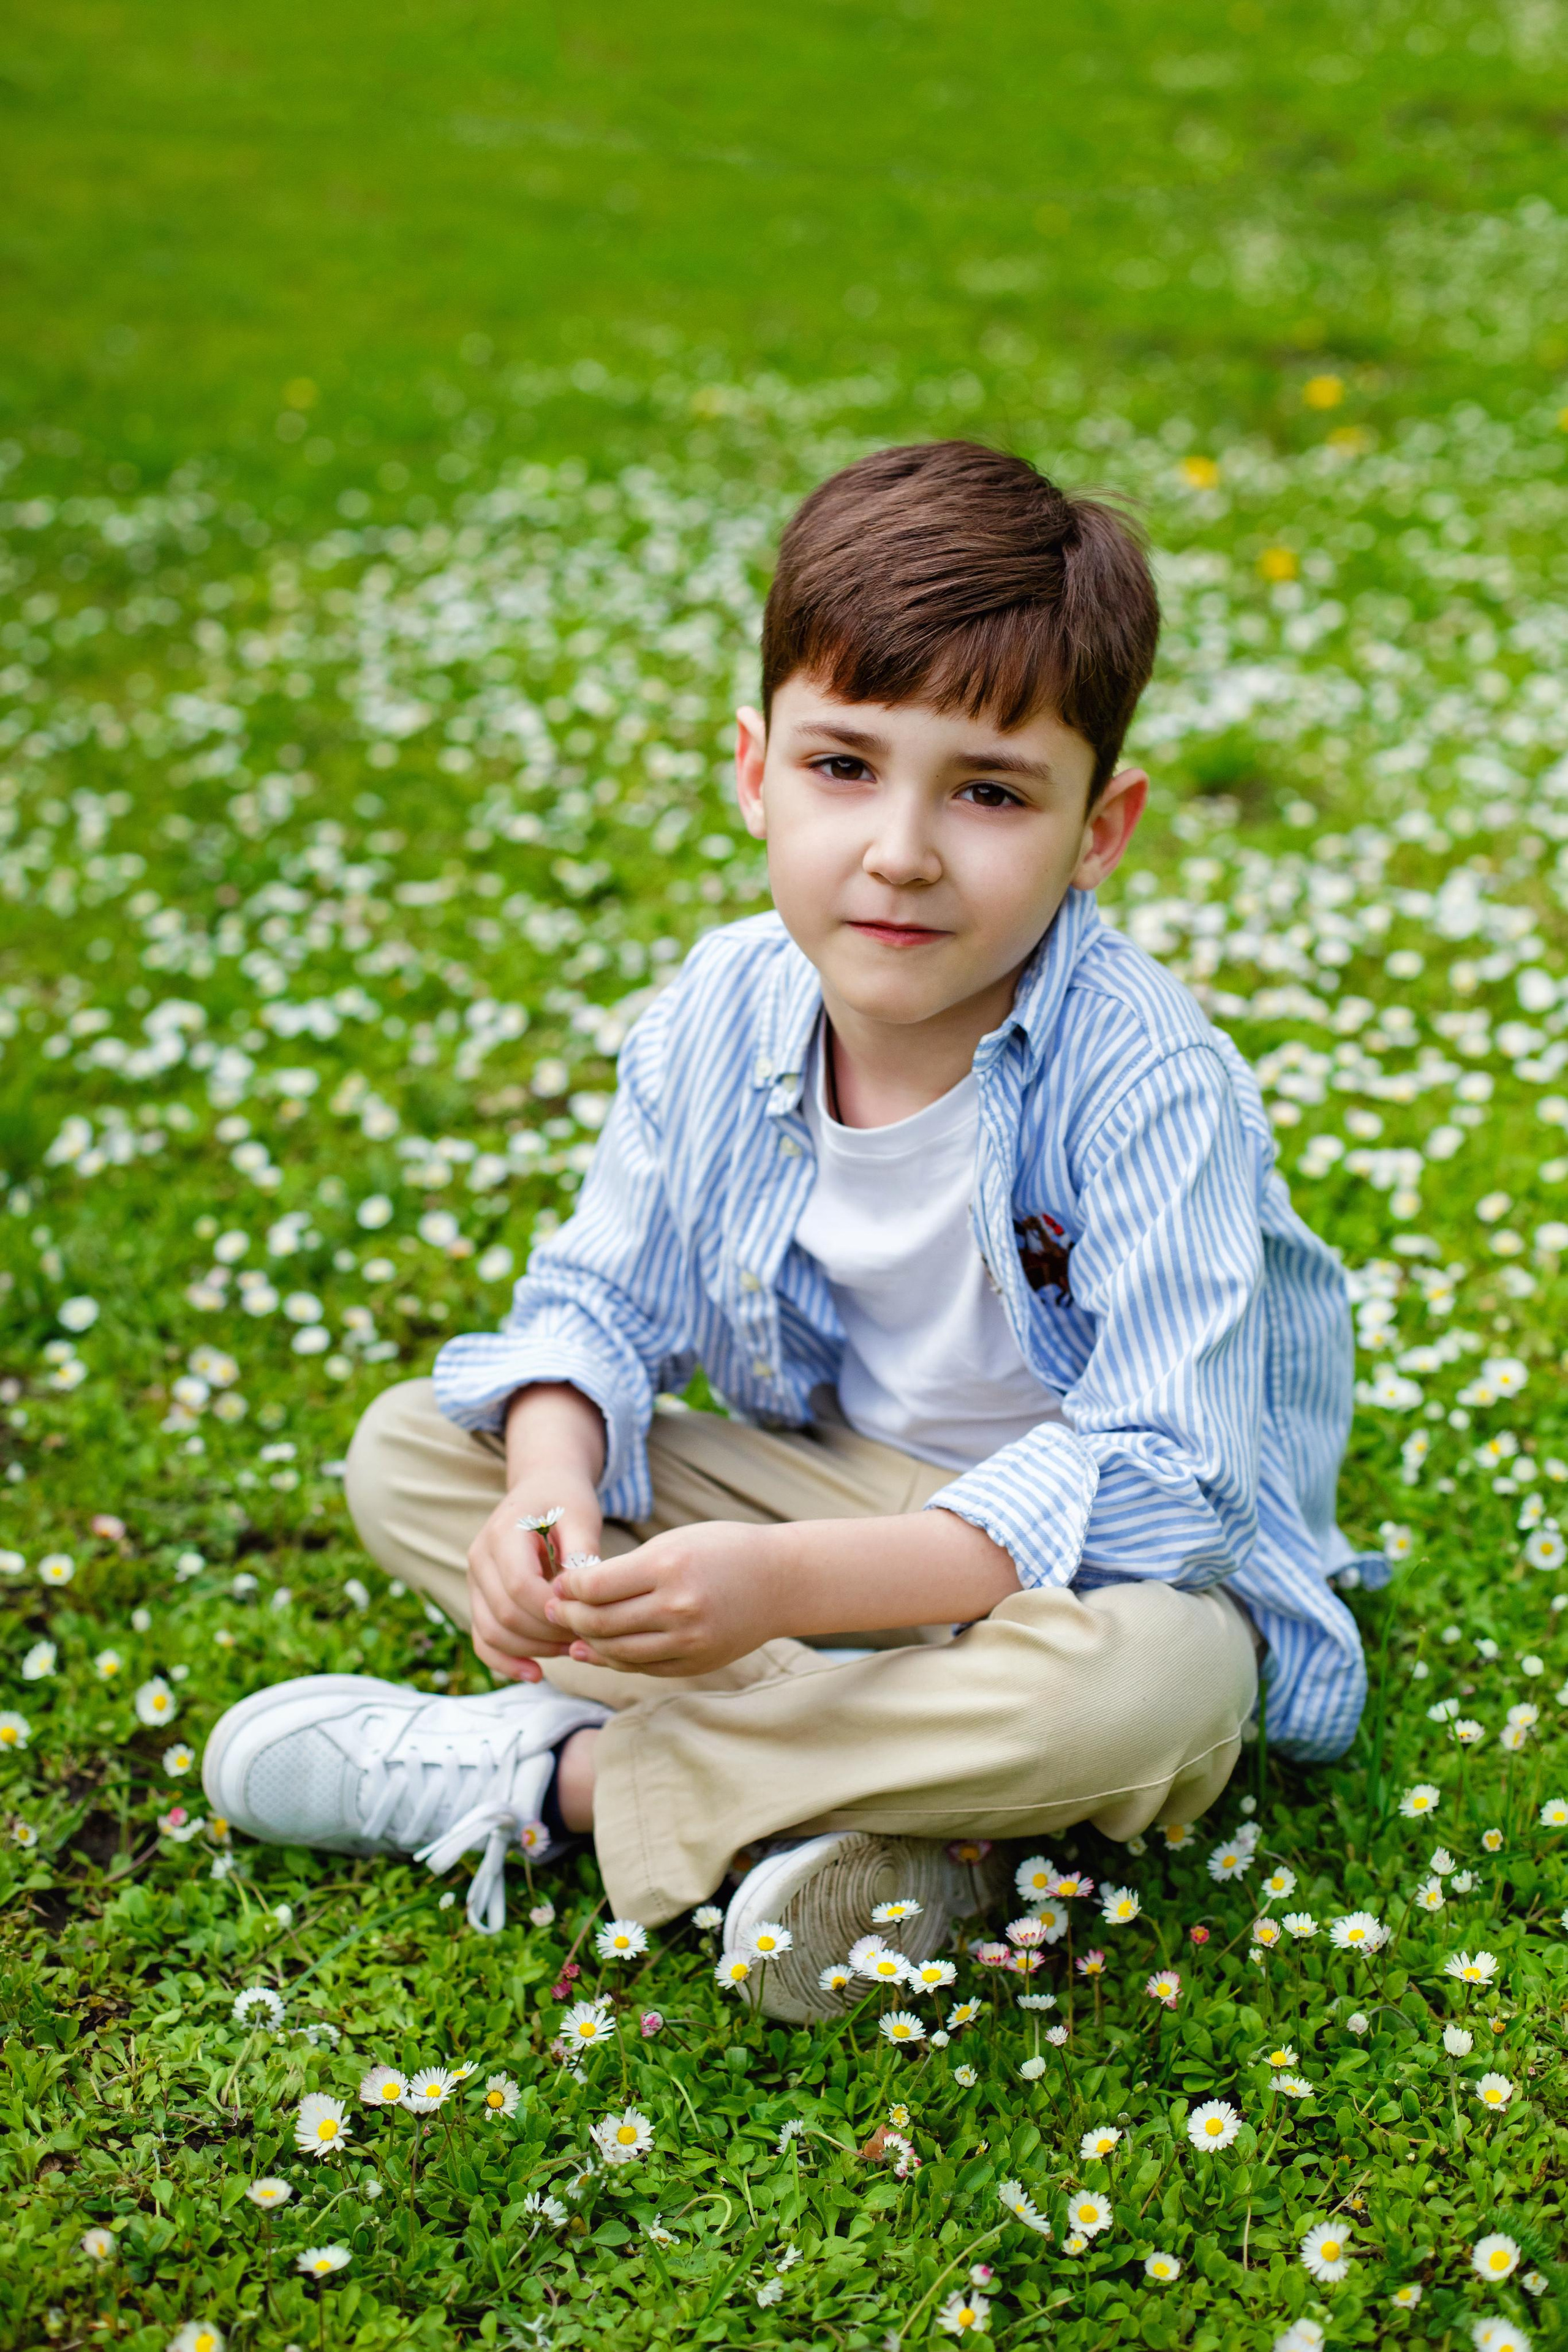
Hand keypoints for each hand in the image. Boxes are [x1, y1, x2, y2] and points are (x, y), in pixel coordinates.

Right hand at [466, 1467, 603, 1684]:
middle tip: (587, 1638)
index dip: (553, 1610)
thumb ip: (583, 1551)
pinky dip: (506, 1661)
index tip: (587, 1617)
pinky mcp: (480, 1598)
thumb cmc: (564, 1500)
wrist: (540, 1487)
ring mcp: (474, 1580)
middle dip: (548, 1635)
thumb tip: (587, 1597)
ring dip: (533, 1650)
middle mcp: (479, 1558)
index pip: (520, 1586)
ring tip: (572, 1650)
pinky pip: (483, 1639)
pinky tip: (536, 1674)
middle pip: (506, 1614)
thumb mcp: (581, 1514)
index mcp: (502, 1533)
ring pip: (493, 1632)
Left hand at [545, 1520, 784, 1678]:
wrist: (780, 1581)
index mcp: (668, 1566)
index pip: (594, 1587)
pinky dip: (614, 1659)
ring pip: (615, 1651)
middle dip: (566, 1617)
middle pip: (599, 1622)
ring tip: (572, 1630)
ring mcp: (687, 1640)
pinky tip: (599, 1649)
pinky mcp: (695, 1663)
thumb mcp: (674, 1542)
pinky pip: (640, 1667)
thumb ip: (625, 1570)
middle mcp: (676, 1606)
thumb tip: (572, 1598)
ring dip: (586, 1642)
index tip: (558, 1583)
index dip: (566, 1588)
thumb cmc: (722, 1550)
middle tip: (552, 1609)